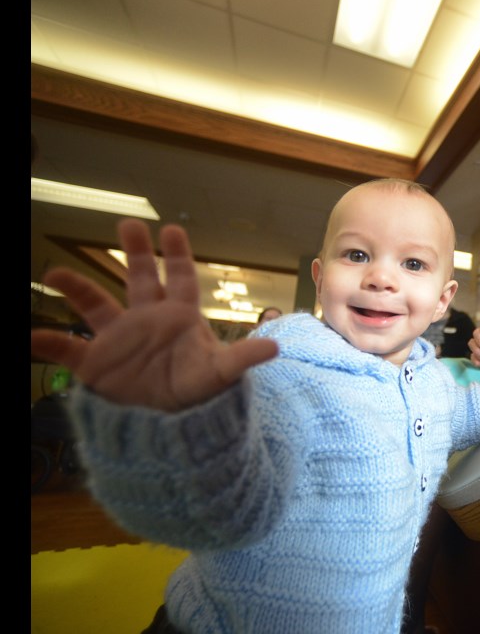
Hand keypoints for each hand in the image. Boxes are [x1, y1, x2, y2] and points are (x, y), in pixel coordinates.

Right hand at [30, 219, 279, 411]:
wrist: (171, 427)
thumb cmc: (198, 396)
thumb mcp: (219, 375)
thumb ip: (242, 358)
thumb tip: (274, 348)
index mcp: (179, 318)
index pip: (181, 279)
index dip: (177, 255)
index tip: (172, 229)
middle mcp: (148, 321)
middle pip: (141, 278)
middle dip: (136, 251)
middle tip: (128, 223)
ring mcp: (120, 339)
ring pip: (95, 304)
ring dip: (77, 288)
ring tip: (54, 273)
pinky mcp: (97, 364)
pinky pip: (67, 349)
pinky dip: (49, 342)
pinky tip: (34, 336)